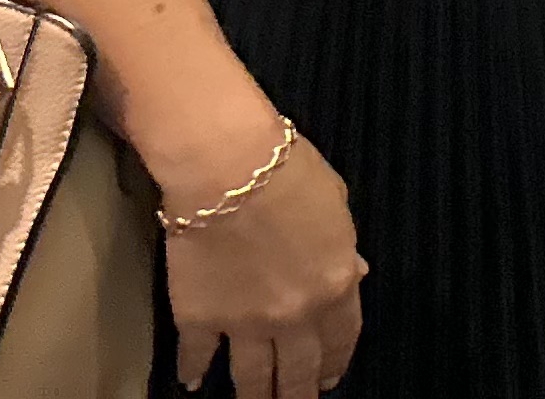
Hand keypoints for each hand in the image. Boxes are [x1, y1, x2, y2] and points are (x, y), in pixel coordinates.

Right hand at [157, 120, 362, 398]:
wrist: (228, 169)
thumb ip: (343, 249)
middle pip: (299, 371)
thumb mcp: (337, 205)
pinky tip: (193, 382)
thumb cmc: (289, 172)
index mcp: (334, 285)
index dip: (336, 362)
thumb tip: (352, 273)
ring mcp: (243, 323)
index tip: (331, 378)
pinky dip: (194, 371)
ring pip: (252, 377)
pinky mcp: (198, 318)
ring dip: (255, 396)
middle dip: (299, 394)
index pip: (342, 338)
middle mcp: (293, 315)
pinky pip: (197, 355)